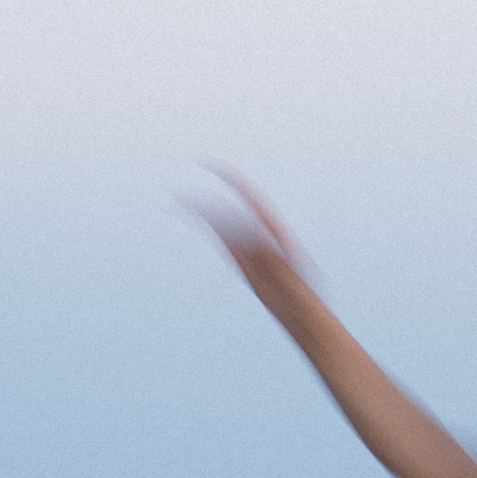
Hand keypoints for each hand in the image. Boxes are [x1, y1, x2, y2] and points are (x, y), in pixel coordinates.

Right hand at [190, 169, 318, 323]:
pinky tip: (192, 217)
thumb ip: (266, 256)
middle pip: (226, 207)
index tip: (203, 162)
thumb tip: (248, 239)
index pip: (245, 192)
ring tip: (176, 202)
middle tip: (177, 192)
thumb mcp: (285, 274)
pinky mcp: (241, 260)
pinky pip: (221, 238)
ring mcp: (248, 246)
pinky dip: (205, 226)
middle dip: (202, 198)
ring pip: (220, 222)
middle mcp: (258, 232)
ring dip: (198, 211)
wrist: (301, 314)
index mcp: (272, 228)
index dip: (225, 175)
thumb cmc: (299, 295)